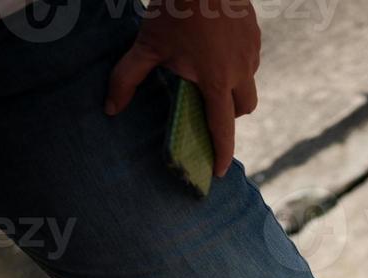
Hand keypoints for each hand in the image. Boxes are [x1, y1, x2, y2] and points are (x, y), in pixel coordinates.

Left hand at [104, 0, 261, 177]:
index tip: (219, 170)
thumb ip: (127, 78)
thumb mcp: (146, 45)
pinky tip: (217, 45)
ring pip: (249, 81)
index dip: (222, 152)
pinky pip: (251, 57)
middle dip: (230, 114)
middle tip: (210, 107)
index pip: (223, 128)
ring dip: (234, 85)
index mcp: (216, 80)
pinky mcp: (255, 32)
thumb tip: (111, 109)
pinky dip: (237, 60)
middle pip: (245, 108)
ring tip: (210, 70)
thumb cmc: (174, 9)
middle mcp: (240, 70)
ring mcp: (252, 51)